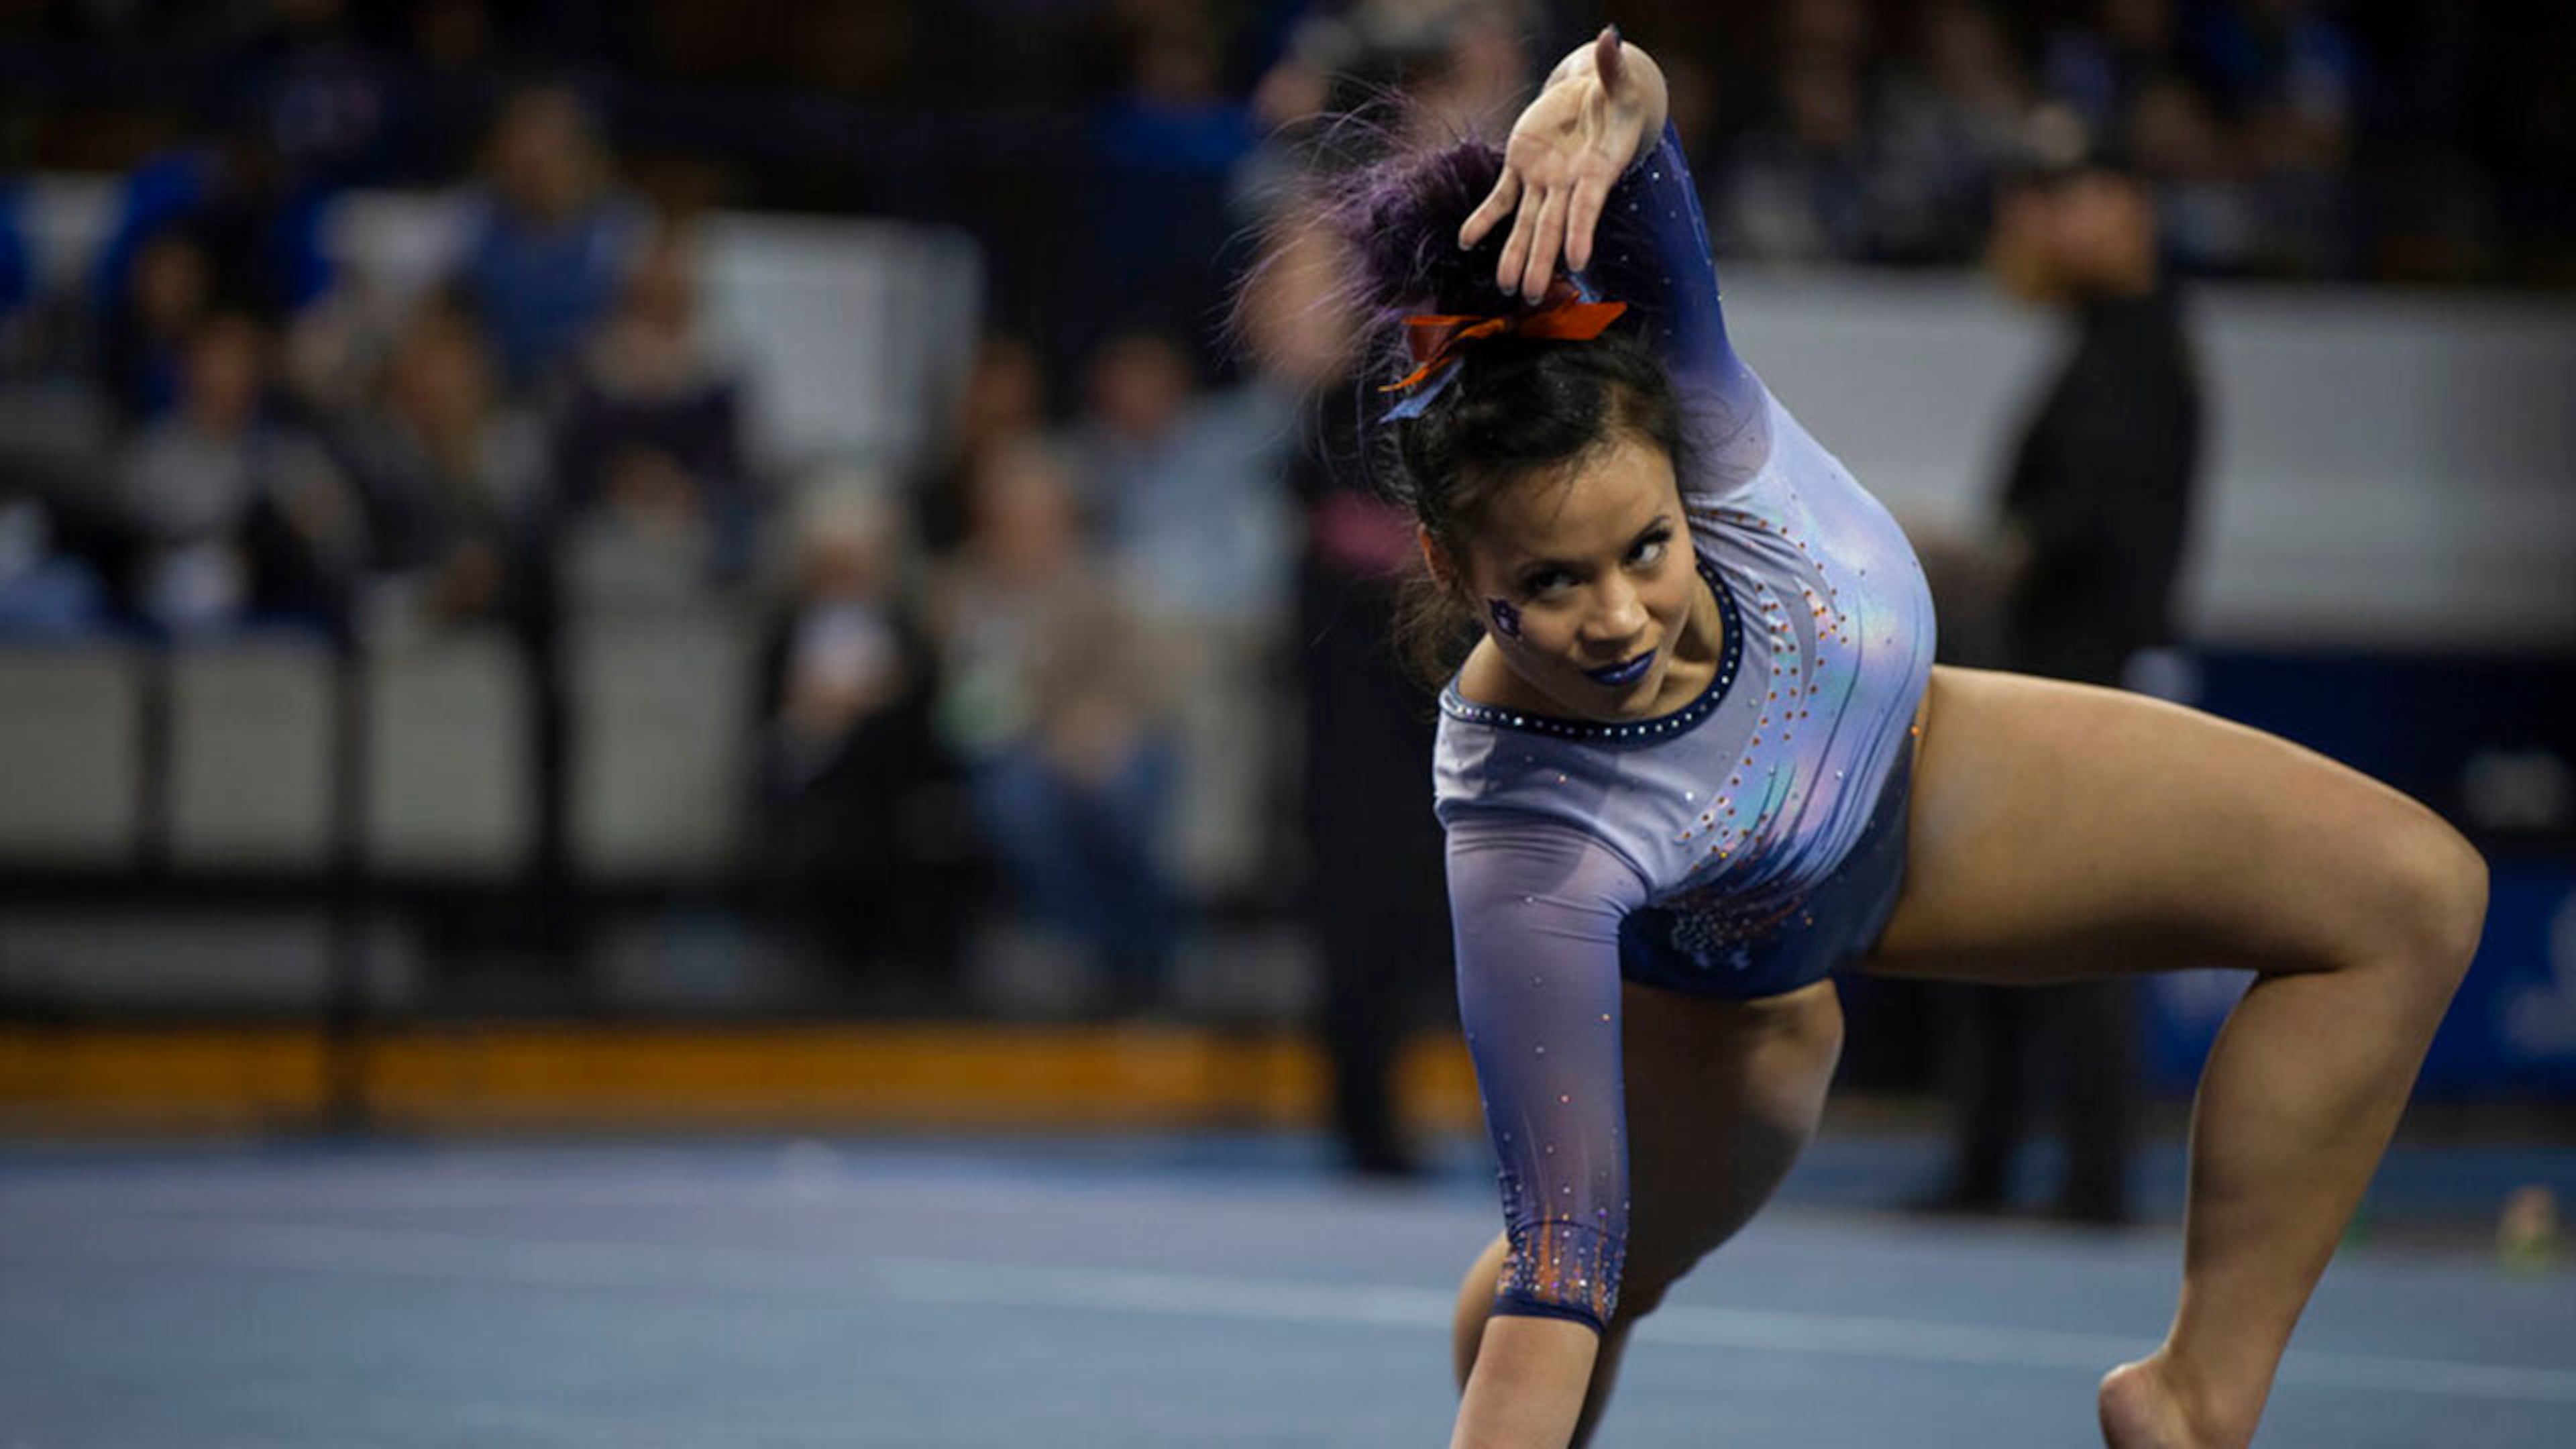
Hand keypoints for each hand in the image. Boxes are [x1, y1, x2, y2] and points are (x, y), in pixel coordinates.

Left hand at [1458, 26, 1667, 301]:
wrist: (1596, 99)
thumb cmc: (1617, 96)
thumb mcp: (1619, 82)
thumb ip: (1613, 67)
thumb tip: (1611, 37)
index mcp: (1596, 170)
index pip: (1587, 207)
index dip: (1581, 232)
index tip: (1577, 263)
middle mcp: (1568, 183)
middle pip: (1552, 227)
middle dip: (1541, 261)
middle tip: (1531, 296)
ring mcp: (1543, 179)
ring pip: (1527, 223)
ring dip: (1514, 254)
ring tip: (1504, 287)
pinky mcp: (1522, 168)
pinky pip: (1501, 200)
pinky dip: (1484, 219)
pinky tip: (1465, 241)